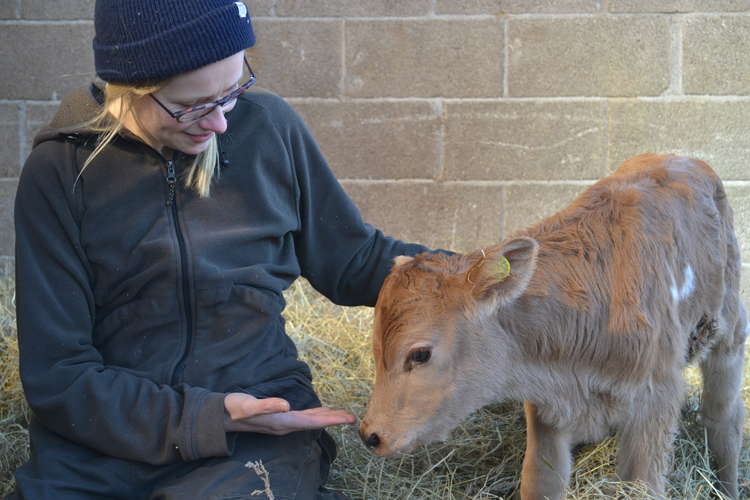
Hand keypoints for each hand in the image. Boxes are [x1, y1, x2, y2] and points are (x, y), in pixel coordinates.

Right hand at [223, 392, 355, 434]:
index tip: (347, 418)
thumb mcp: (247, 405)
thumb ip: (266, 406)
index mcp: (281, 421)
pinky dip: (315, 414)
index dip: (331, 419)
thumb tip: (286, 405)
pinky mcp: (279, 418)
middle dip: (333, 419)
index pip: (312, 421)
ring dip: (326, 417)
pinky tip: (320, 412)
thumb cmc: (234, 409)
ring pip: (310, 420)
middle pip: (314, 422)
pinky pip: (303, 417)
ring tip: (342, 415)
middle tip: (352, 417)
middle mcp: (285, 424)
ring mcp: (282, 423)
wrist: (221, 416)